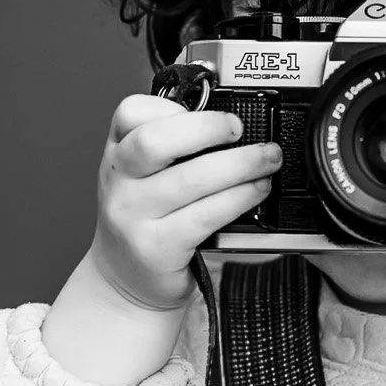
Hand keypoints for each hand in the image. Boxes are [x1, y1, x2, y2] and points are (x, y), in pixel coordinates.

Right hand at [87, 94, 282, 309]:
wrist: (126, 278)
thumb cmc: (145, 219)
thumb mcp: (144, 175)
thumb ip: (173, 146)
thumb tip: (229, 122)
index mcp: (117, 153)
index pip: (130, 113)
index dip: (170, 106)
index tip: (205, 111)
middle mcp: (118, 181)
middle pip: (155, 141)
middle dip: (208, 128)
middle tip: (240, 129)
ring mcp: (134, 216)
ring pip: (191, 179)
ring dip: (240, 165)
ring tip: (267, 160)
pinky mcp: (156, 247)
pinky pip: (205, 215)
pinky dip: (239, 198)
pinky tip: (256, 192)